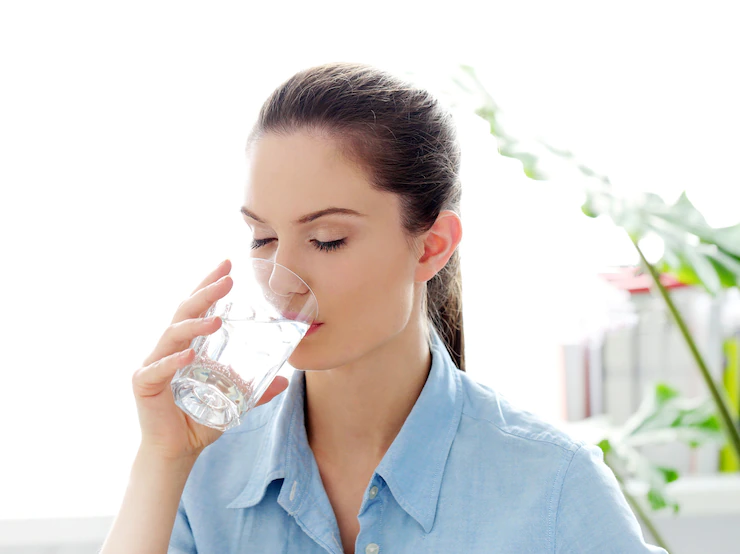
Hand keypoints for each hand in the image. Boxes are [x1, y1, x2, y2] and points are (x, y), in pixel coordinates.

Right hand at [131, 259, 288, 460]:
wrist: (176, 451)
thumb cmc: (199, 420)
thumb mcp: (234, 401)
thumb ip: (256, 390)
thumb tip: (286, 380)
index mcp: (186, 346)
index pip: (197, 309)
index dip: (210, 287)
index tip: (228, 266)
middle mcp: (168, 349)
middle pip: (185, 312)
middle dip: (206, 292)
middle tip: (227, 277)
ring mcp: (153, 364)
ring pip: (172, 336)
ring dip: (195, 325)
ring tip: (217, 319)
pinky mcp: (143, 385)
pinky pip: (158, 369)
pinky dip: (172, 362)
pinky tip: (188, 356)